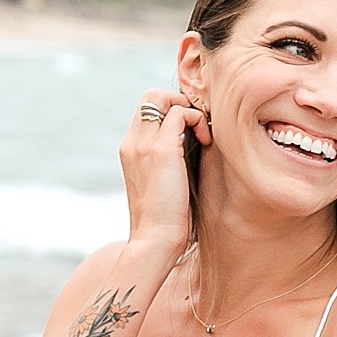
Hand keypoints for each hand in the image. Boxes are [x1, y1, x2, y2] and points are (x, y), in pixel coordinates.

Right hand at [118, 87, 206, 248]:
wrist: (154, 240)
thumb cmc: (165, 220)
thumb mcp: (164, 183)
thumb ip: (170, 161)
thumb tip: (193, 147)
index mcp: (130, 150)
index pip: (147, 109)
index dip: (171, 110)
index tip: (192, 130)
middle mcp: (132, 142)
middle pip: (151, 96)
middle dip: (179, 102)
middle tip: (199, 126)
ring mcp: (144, 144)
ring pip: (162, 96)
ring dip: (189, 108)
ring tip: (203, 135)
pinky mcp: (162, 150)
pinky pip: (180, 112)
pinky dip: (197, 118)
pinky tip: (206, 142)